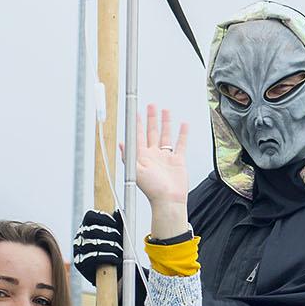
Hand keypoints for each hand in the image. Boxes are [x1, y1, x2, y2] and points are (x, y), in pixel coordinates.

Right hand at [72, 208, 122, 283]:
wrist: (113, 273)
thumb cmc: (115, 249)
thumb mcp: (119, 235)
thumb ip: (119, 222)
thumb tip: (118, 211)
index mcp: (86, 226)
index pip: (90, 216)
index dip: (103, 218)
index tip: (115, 224)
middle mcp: (79, 237)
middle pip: (93, 230)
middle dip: (110, 234)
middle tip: (121, 240)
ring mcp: (77, 250)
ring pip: (94, 244)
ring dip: (111, 247)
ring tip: (121, 251)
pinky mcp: (79, 263)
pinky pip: (94, 258)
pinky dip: (108, 257)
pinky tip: (117, 259)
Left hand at [130, 103, 190, 239]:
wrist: (168, 200)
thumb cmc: (152, 189)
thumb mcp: (136, 171)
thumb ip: (129, 156)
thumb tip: (121, 143)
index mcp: (142, 156)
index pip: (138, 136)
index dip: (136, 124)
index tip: (135, 112)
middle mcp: (153, 155)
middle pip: (152, 132)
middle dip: (151, 118)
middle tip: (151, 105)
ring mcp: (166, 157)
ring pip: (166, 135)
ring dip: (165, 123)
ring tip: (165, 110)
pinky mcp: (178, 160)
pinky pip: (181, 144)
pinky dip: (182, 134)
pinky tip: (183, 125)